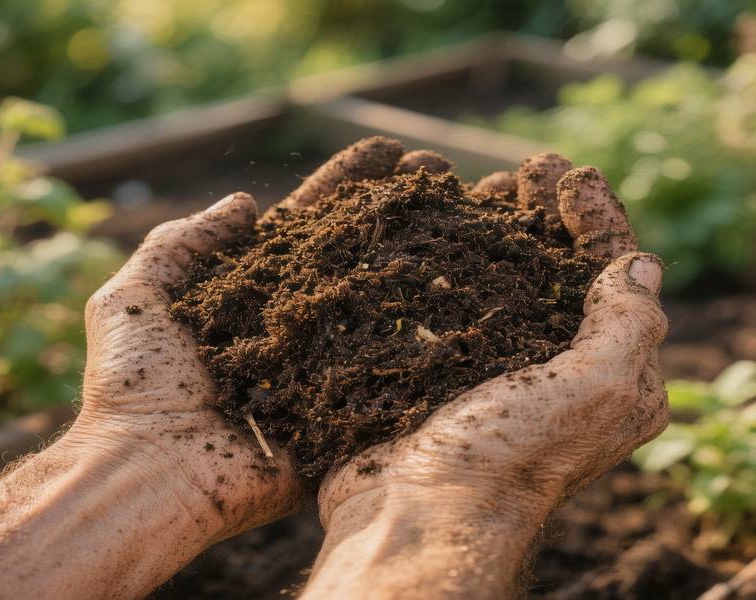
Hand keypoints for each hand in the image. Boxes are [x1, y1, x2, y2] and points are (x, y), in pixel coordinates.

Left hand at [70, 137, 447, 543]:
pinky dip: (428, 337)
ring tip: (467, 217)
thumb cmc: (133, 385)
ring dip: (423, 259)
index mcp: (249, 292)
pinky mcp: (342, 411)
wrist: (150, 473)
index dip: (346, 186)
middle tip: (439, 174)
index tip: (388, 153)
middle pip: (354, 255)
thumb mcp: (135, 297)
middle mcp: (293, 323)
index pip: (308, 225)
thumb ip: (182, 244)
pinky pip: (389, 371)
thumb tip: (245, 202)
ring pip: (380, 303)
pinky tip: (470, 298)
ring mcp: (324, 366)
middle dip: (395, 212)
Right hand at [307, 154, 667, 597]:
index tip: (570, 174)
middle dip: (547, 215)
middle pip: (560, 270)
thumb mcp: (595, 390)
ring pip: (505, 280)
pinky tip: (436, 232)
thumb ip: (629, 323)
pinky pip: (454, 301)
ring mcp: (497, 369)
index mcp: (610, 376)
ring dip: (500, 229)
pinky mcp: (446, 371)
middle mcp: (556, 371)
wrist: (417, 511)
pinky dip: (451, 262)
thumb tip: (643, 262)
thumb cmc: (511, 454)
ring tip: (482, 186)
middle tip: (525, 167)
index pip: (618, 278)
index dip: (599, 220)